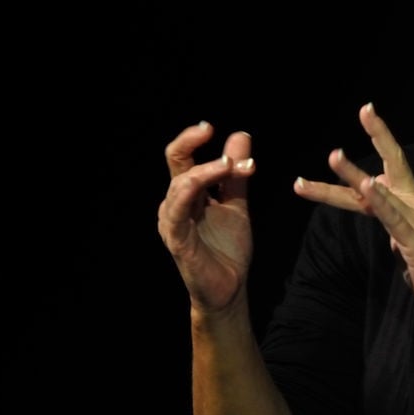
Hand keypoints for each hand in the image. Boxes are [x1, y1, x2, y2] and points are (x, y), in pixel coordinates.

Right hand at [157, 122, 255, 312]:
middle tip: (217, 137)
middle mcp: (175, 204)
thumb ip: (236, 174)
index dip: (192, 139)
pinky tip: (203, 183)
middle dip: (194, 146)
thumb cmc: (227, 247)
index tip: (212, 128)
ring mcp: (173, 222)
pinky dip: (190, 194)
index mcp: (188, 193)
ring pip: (180, 185)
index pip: (182, 157)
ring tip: (230, 165)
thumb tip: (240, 135)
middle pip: (176, 164)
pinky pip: (177, 213)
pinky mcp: (177, 241)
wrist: (230, 287)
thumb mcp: (237, 203)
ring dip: (206, 171)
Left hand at [293, 103, 413, 321]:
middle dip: (379, 134)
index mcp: (410, 205)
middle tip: (365, 108)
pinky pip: (393, 218)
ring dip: (354, 174)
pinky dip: (380, 200)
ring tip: (333, 155)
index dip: (378, 140)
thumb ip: (392, 224)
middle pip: (393, 164)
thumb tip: (381, 211)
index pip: (389, 168)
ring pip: (381, 192)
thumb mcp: (405, 242)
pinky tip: (367, 186)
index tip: (366, 112)